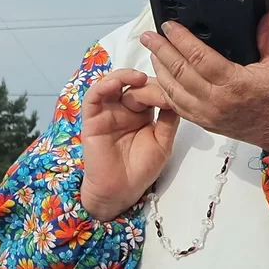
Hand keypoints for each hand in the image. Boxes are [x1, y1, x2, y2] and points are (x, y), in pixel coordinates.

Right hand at [79, 67, 180, 220]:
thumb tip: (176, 95)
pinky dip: (103, 86)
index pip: (152, 91)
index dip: (163, 89)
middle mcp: (125, 110)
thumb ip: (168, 119)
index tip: (177, 94)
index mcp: (142, 114)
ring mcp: (108, 113)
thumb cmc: (140, 170)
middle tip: (163, 95)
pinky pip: (93, 97)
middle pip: (136, 86)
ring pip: (113, 84)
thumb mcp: (163, 142)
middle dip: (151, 87)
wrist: (121, 192)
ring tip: (139, 79)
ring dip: (125, 76)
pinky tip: (116, 84)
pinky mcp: (92, 119)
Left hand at [132, 10, 268, 151]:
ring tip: (152, 53)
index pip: (198, 57)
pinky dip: (166, 91)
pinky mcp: (205, 123)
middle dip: (161, 51)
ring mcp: (208, 114)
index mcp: (234, 84)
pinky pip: (178, 107)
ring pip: (173, 91)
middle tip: (149, 36)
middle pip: (180, 72)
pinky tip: (161, 78)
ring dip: (159, 70)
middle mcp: (217, 100)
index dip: (181, 39)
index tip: (169, 26)